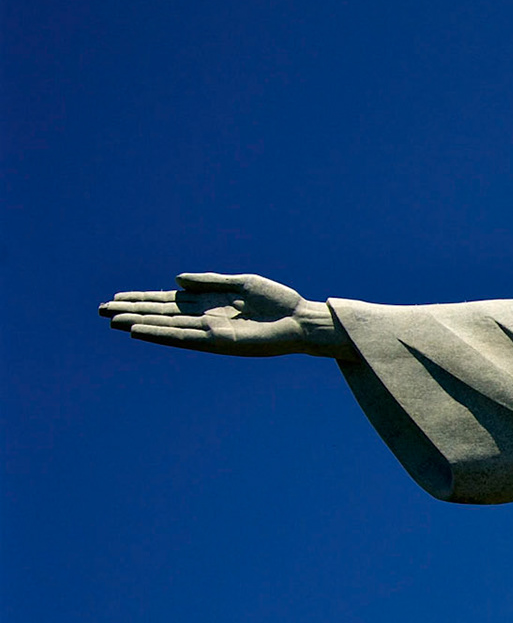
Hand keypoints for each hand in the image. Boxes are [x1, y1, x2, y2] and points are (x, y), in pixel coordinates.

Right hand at [98, 273, 347, 356]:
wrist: (301, 320)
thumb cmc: (278, 302)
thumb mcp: (241, 283)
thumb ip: (209, 281)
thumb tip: (176, 280)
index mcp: (209, 304)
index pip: (168, 302)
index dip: (142, 300)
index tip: (116, 298)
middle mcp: (205, 319)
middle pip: (161, 314)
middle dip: (133, 312)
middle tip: (101, 311)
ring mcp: (209, 332)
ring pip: (166, 327)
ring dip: (139, 324)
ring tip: (113, 321)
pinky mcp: (218, 342)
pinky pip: (183, 338)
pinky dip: (161, 334)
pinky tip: (140, 331)